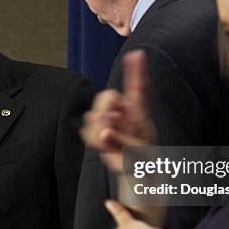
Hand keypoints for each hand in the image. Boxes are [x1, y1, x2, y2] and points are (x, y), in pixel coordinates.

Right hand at [80, 50, 156, 172]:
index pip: (139, 89)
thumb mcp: (137, 153)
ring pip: (93, 115)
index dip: (137, 71)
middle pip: (107, 97)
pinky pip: (87, 129)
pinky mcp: (99, 132)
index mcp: (140, 114)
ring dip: (98, 130)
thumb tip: (105, 129)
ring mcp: (111, 122)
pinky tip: (101, 145)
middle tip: (111, 131)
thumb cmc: (142, 162)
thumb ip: (121, 141)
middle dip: (104, 112)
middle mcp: (124, 113)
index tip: (136, 54)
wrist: (135, 173)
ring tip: (110, 145)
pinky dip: (91, 138)